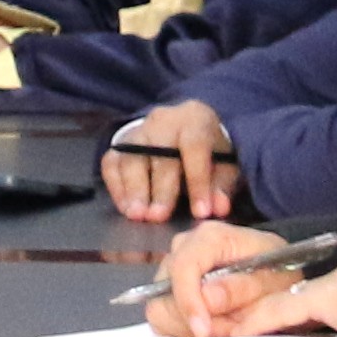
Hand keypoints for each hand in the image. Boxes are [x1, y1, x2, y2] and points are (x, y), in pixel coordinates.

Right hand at [101, 102, 243, 225]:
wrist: (183, 128)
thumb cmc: (208, 151)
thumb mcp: (225, 163)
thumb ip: (221, 186)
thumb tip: (218, 209)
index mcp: (195, 120)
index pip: (195, 146)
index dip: (198, 181)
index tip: (201, 212)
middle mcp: (163, 121)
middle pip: (159, 154)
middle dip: (161, 189)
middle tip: (158, 217)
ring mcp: (138, 131)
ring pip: (131, 157)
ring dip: (134, 189)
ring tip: (137, 215)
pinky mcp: (120, 144)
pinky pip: (112, 163)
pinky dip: (116, 186)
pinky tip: (125, 208)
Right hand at [148, 226, 336, 336]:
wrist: (277, 272)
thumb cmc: (278, 271)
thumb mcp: (274, 280)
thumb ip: (242, 289)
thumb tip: (206, 298)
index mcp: (209, 237)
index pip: (183, 266)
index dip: (188, 300)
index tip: (203, 331)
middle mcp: (184, 247)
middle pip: (165, 292)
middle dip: (193, 321)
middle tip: (230, 331)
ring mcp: (173, 268)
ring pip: (162, 309)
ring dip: (191, 329)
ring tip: (228, 328)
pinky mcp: (170, 289)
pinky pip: (165, 318)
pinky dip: (187, 331)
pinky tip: (215, 328)